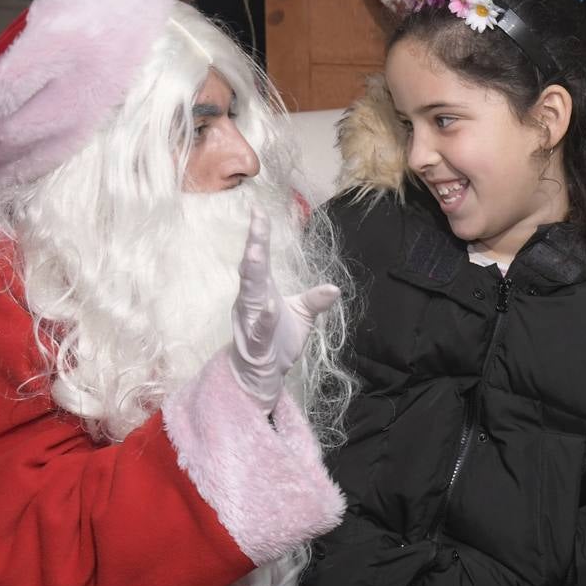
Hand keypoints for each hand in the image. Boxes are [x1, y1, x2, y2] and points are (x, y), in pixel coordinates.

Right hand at [229, 209, 339, 413]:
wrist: (264, 375)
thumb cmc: (278, 341)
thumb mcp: (302, 316)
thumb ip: (315, 300)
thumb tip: (335, 287)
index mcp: (262, 291)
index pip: (259, 259)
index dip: (259, 235)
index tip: (258, 210)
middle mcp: (251, 302)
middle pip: (252, 269)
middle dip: (254, 244)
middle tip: (256, 220)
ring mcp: (251, 322)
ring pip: (250, 295)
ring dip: (253, 274)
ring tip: (255, 252)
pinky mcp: (256, 344)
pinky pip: (260, 329)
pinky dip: (265, 318)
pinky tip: (270, 306)